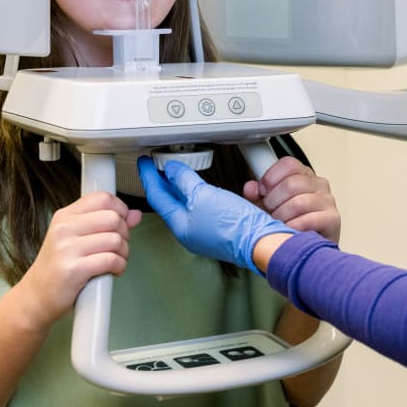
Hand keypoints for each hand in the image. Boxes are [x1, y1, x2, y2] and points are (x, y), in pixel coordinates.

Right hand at [19, 191, 141, 326]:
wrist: (35, 298)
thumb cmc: (58, 267)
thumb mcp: (77, 238)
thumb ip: (106, 224)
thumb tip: (136, 214)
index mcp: (65, 216)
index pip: (103, 198)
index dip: (121, 209)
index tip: (122, 222)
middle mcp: (64, 228)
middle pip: (113, 218)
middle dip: (125, 233)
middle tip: (119, 247)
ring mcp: (67, 249)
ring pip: (115, 239)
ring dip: (124, 252)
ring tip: (116, 260)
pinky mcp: (73, 270)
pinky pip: (111, 260)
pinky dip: (120, 266)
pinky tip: (114, 270)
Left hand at [138, 157, 295, 273]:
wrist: (261, 242)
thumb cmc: (234, 227)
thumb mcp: (204, 196)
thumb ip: (185, 181)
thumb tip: (172, 170)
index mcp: (180, 226)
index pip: (157, 198)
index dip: (150, 177)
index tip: (144, 164)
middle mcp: (190, 231)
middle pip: (169, 202)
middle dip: (162, 182)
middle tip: (156, 165)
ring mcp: (204, 231)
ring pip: (185, 204)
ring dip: (178, 186)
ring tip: (174, 171)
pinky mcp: (219, 228)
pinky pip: (200, 207)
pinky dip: (195, 193)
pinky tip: (199, 186)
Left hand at [244, 157, 340, 242]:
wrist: (309, 251)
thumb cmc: (291, 225)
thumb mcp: (269, 207)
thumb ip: (258, 196)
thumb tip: (250, 188)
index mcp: (304, 175)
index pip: (288, 164)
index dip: (271, 177)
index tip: (263, 191)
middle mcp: (319, 184)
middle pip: (291, 183)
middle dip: (274, 201)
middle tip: (270, 213)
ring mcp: (327, 201)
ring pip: (298, 203)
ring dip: (282, 217)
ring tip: (278, 224)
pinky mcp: (332, 219)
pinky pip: (307, 221)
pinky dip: (292, 228)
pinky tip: (288, 232)